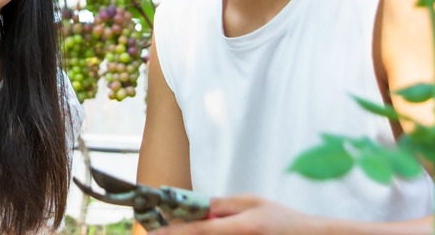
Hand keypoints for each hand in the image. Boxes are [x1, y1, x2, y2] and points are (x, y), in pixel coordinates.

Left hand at [152, 195, 315, 234]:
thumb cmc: (281, 219)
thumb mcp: (251, 202)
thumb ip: (221, 206)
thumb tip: (192, 208)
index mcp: (241, 228)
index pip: (199, 231)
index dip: (173, 233)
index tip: (153, 234)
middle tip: (161, 232)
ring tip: (189, 229)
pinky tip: (210, 231)